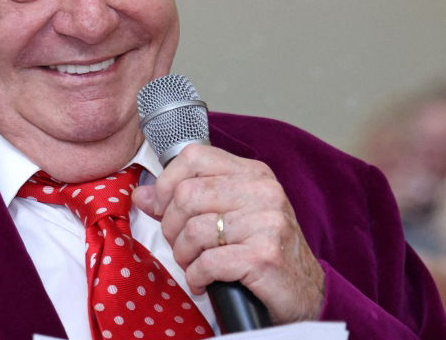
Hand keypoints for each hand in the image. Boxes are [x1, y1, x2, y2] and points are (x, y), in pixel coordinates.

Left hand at [132, 143, 324, 324]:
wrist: (306, 293)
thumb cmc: (263, 250)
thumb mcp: (229, 215)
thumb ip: (186, 200)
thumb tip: (143, 195)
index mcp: (252, 173)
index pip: (193, 156)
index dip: (166, 182)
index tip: (161, 206)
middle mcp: (263, 191)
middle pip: (186, 194)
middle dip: (171, 225)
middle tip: (179, 244)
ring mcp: (267, 222)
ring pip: (194, 229)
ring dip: (183, 255)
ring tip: (193, 264)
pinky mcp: (264, 256)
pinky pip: (208, 262)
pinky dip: (196, 275)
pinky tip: (204, 280)